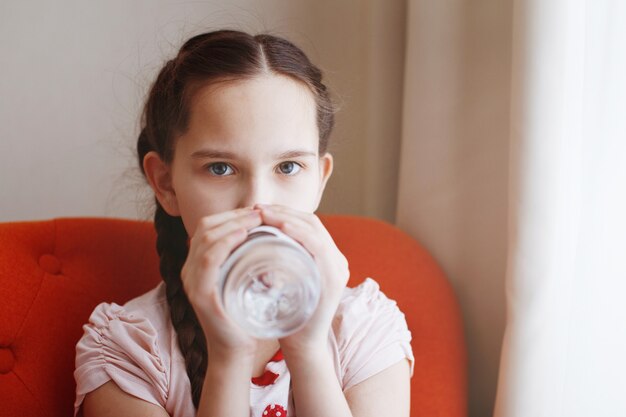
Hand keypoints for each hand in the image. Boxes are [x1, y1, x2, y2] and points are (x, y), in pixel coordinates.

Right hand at [180, 207, 262, 354]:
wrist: (235, 351)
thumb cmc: (243, 316)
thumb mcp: (241, 281)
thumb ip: (244, 261)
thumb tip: (266, 236)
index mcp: (197, 265)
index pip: (208, 227)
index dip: (231, 215)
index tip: (257, 211)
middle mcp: (188, 270)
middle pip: (205, 227)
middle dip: (234, 215)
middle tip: (260, 211)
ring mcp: (191, 281)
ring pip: (207, 238)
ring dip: (234, 223)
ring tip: (257, 218)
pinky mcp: (200, 293)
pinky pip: (209, 259)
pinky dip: (226, 242)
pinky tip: (244, 235)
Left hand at [256, 204, 349, 355]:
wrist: (302, 346)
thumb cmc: (288, 315)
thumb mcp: (285, 281)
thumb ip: (280, 262)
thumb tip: (256, 240)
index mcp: (327, 258)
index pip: (308, 224)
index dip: (284, 212)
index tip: (259, 210)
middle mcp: (337, 260)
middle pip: (312, 222)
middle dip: (283, 211)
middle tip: (257, 209)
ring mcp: (337, 268)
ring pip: (315, 230)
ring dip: (287, 217)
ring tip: (263, 214)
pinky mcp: (333, 278)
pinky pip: (318, 247)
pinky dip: (299, 233)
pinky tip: (281, 227)